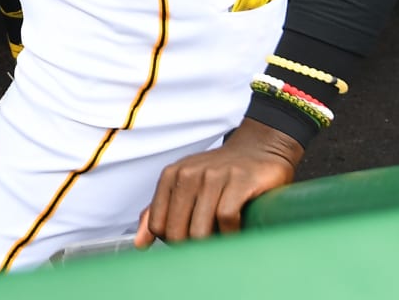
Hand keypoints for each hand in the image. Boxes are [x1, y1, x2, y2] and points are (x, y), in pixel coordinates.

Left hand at [136, 118, 304, 246]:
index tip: (186, 245)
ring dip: (210, 244)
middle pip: (177, 230)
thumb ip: (158, 212)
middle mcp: (188, 174)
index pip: (158, 225)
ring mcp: (214, 176)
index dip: (171, 242)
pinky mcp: (239, 181)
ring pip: (200, 228)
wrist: (258, 149)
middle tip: (204, 249)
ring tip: (219, 244)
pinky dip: (230, 234)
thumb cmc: (219, 173)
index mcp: (171, 176)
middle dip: (190, 247)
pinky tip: (234, 234)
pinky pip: (226, 218)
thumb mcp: (184, 186)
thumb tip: (140, 244)